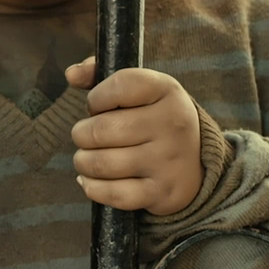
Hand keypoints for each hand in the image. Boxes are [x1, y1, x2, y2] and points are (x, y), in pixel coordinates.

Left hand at [66, 59, 203, 215]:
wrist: (196, 161)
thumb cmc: (154, 118)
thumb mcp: (139, 89)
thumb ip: (100, 75)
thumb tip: (71, 74)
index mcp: (166, 90)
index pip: (117, 86)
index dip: (96, 98)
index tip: (98, 106)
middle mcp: (172, 123)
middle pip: (100, 130)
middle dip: (82, 134)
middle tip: (87, 136)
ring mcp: (168, 160)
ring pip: (100, 163)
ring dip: (83, 161)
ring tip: (87, 157)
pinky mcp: (162, 192)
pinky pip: (112, 194)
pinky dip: (93, 187)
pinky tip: (92, 179)